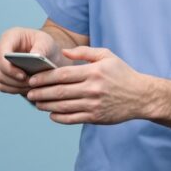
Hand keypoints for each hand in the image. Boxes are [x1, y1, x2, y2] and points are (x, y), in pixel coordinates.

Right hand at [0, 27, 62, 94]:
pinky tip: (26, 89)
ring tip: (31, 87)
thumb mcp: (47, 42)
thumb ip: (42, 47)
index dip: (9, 66)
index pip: (1, 53)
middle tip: (30, 84)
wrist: (45, 55)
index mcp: (9, 37)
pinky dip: (14, 90)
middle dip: (14, 79)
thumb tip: (35, 56)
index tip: (23, 76)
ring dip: (15, 86)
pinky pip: (2, 86)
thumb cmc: (44, 45)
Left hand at [26, 46, 151, 124]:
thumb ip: (84, 52)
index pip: (62, 74)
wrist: (141, 96)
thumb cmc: (122, 73)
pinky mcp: (96, 117)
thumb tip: (63, 52)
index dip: (44, 77)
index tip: (32, 79)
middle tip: (29, 93)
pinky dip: (59, 118)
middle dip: (41, 92)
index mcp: (93, 72)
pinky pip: (72, 119)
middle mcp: (92, 89)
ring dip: (47, 106)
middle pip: (59, 91)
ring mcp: (93, 104)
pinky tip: (51, 114)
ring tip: (36, 103)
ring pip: (63, 106)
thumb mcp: (107, 56)